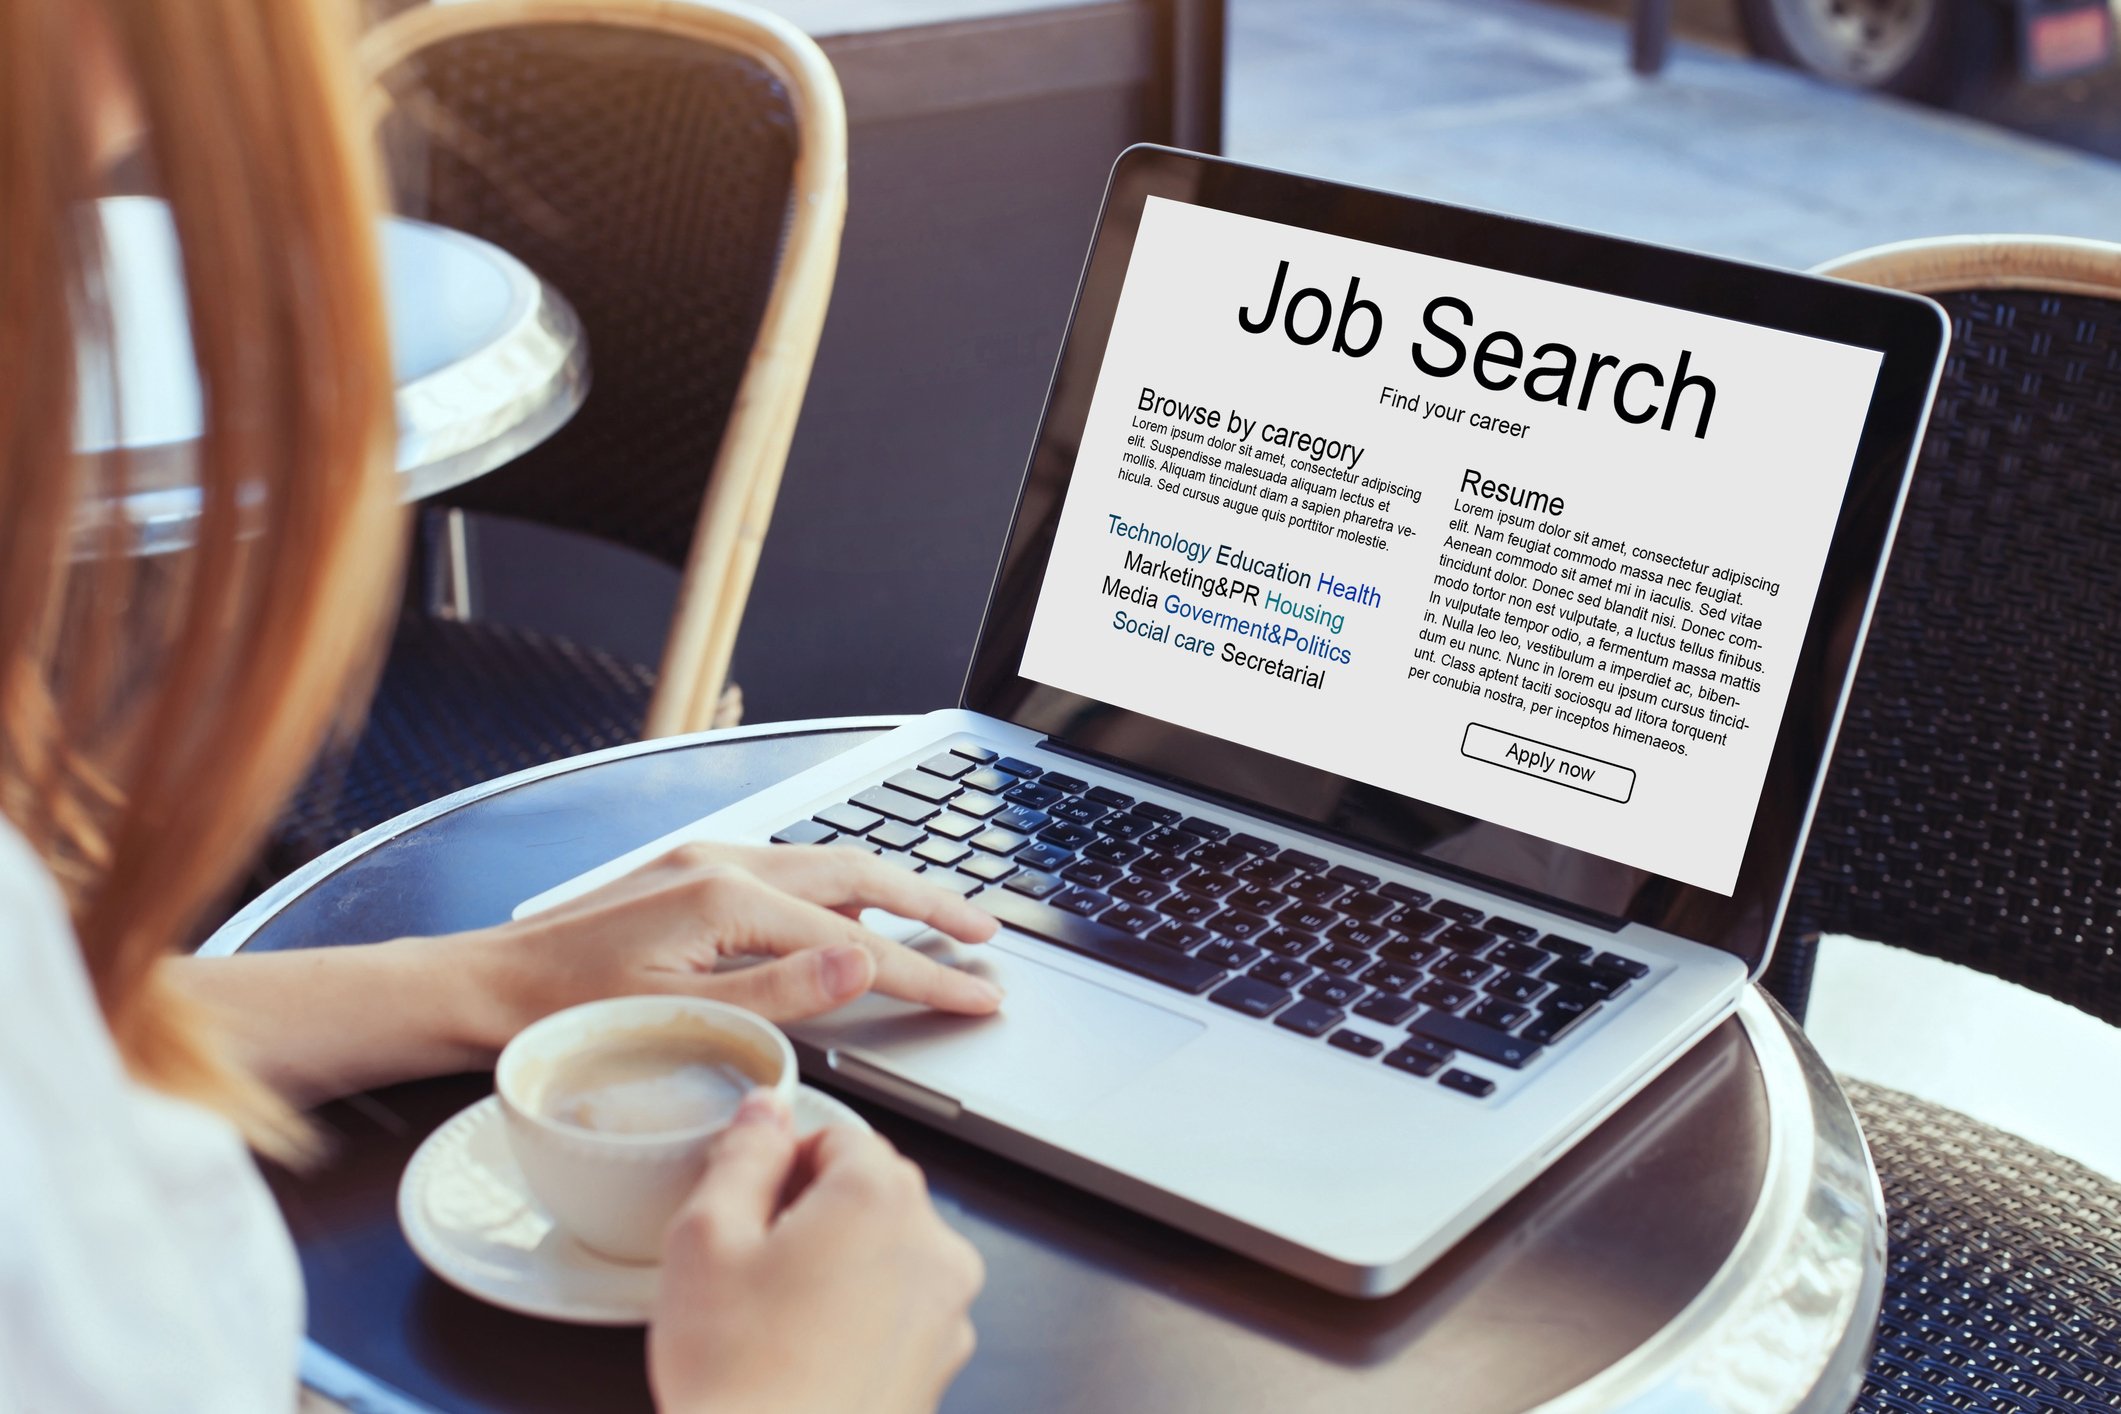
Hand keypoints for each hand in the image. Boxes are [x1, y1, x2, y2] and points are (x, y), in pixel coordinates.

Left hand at [459, 842, 1002, 1052]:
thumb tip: (866, 958)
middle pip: (858, 873)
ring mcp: (704, 862)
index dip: (927, 973)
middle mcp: (722, 863)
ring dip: (889, 891)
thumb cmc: (564, 1015)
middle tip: (986, 935)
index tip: (980, 993)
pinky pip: (788, 872)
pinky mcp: (689, 875)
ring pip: (826, 866)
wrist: (480, 988)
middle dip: (930, 902)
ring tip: (939, 918)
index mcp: (726, 899)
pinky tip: (849, 915)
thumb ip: (783, 992)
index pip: (858, 942)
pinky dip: (837, 891)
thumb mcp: (682, 1018)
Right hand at [650, 1091, 983, 1413]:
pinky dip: (859, 1319)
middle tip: (750, 1266)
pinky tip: (804, 1354)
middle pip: (870, 1191)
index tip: (748, 1207)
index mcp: (881, 1197)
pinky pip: (898, 1312)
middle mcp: (932, 1245)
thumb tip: (766, 1111)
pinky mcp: (941, 1366)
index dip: (781, 1165)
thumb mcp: (706, 1238)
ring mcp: (946, 1311)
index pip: (838, 1135)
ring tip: (773, 1318)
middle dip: (812, 1213)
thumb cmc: (739, 1377)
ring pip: (886, 1253)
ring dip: (839, 1266)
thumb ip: (743, 1154)